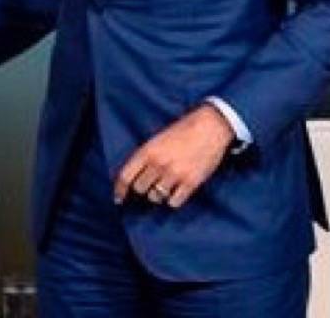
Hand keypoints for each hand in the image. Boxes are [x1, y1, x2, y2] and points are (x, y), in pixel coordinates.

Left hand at [113, 103, 234, 208]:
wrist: (210, 127)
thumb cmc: (183, 131)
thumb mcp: (157, 139)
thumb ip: (145, 156)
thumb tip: (134, 177)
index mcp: (147, 151)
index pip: (125, 176)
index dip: (119, 190)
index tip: (119, 199)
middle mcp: (159, 164)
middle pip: (140, 189)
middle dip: (144, 188)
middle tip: (152, 183)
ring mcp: (175, 174)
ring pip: (156, 197)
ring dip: (159, 194)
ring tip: (166, 184)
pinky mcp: (191, 182)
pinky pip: (174, 202)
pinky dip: (174, 199)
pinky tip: (177, 190)